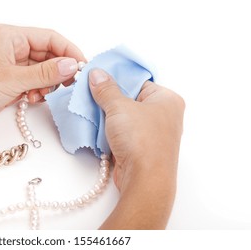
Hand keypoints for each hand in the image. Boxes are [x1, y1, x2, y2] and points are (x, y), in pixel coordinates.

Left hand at [0, 24, 84, 146]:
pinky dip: (37, 92)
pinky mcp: (8, 84)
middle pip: (47, 55)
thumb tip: (72, 65)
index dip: (69, 51)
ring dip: (47, 84)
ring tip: (43, 94)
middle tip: (70, 85)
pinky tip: (32, 99)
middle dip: (59, 70)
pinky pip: (32, 84)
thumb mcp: (12, 78)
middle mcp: (12, 49)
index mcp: (11, 37)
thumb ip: (45, 73)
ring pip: (41, 72)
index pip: (50, 38)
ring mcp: (11, 68)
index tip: (83, 67)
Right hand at [88, 69, 184, 228]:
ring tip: (87, 108)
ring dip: (106, 115)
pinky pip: (122, 132)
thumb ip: (106, 89)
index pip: (138, 81)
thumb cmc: (141, 139)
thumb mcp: (120, 107)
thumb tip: (97, 74)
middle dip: (109, 99)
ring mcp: (152, 133)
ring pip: (124, 117)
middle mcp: (163, 115)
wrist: (144, 180)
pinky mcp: (141, 148)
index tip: (97, 77)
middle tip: (88, 92)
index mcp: (167, 99)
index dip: (116, 79)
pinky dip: (109, 130)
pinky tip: (94, 126)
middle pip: (130, 99)